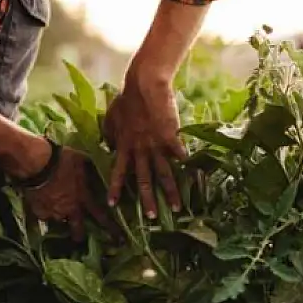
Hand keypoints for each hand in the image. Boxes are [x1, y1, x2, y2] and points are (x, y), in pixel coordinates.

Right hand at [20, 148, 111, 240]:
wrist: (38, 165)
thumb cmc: (62, 160)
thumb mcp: (80, 159)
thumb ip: (88, 166)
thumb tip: (97, 162)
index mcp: (83, 197)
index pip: (100, 216)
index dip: (109, 227)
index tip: (117, 238)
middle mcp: (70, 209)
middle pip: (77, 229)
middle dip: (79, 235)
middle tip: (79, 238)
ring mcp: (54, 212)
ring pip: (58, 222)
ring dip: (59, 219)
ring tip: (56, 214)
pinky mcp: (39, 211)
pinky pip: (42, 215)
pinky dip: (43, 212)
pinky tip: (41, 206)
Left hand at [102, 73, 187, 218]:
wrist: (144, 85)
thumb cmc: (127, 100)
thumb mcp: (111, 118)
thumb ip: (110, 134)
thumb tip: (108, 145)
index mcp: (124, 145)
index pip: (118, 172)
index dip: (115, 188)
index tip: (112, 205)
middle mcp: (140, 149)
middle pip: (143, 179)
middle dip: (147, 200)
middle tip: (152, 218)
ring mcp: (156, 144)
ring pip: (164, 173)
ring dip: (170, 192)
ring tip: (177, 207)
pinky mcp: (171, 135)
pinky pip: (179, 153)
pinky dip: (186, 163)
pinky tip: (194, 175)